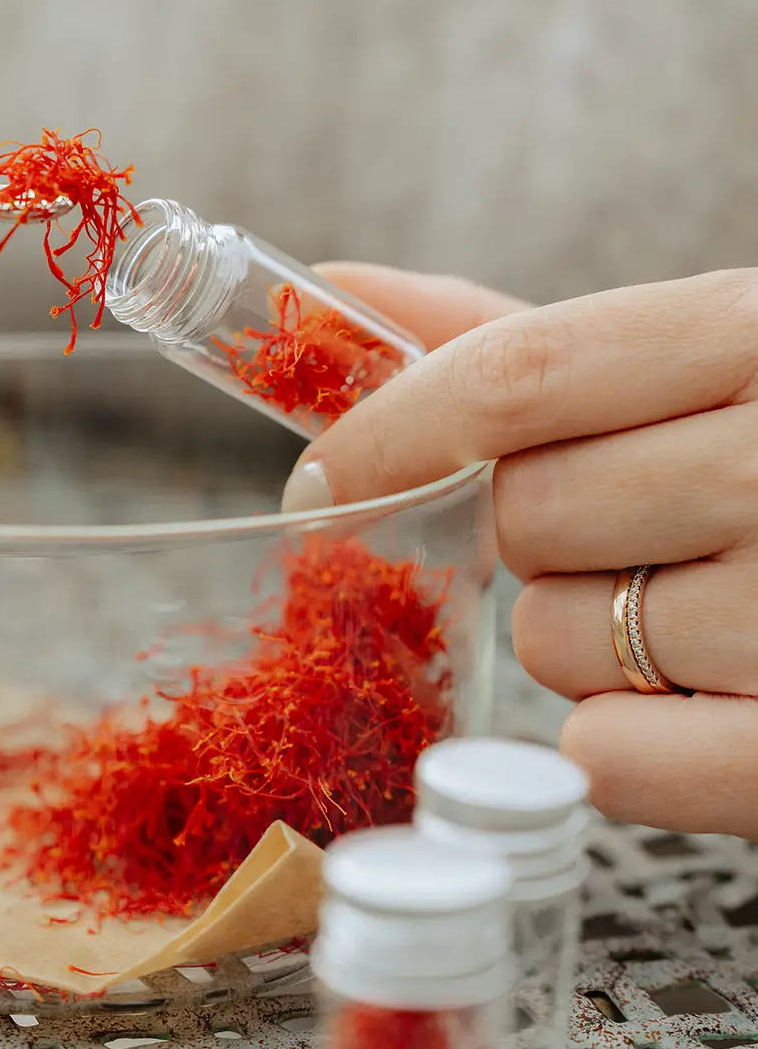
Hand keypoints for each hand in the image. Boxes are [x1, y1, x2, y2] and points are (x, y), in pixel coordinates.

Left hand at [282, 264, 757, 837]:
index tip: (330, 477)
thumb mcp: (719, 364)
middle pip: (524, 515)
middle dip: (541, 540)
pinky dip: (632, 744)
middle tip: (637, 538)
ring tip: (709, 614)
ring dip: (593, 642)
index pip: (524, 372)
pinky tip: (710, 700)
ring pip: (556, 640)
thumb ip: (532, 342)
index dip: (397, 426)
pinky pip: (612, 757)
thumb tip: (340, 290)